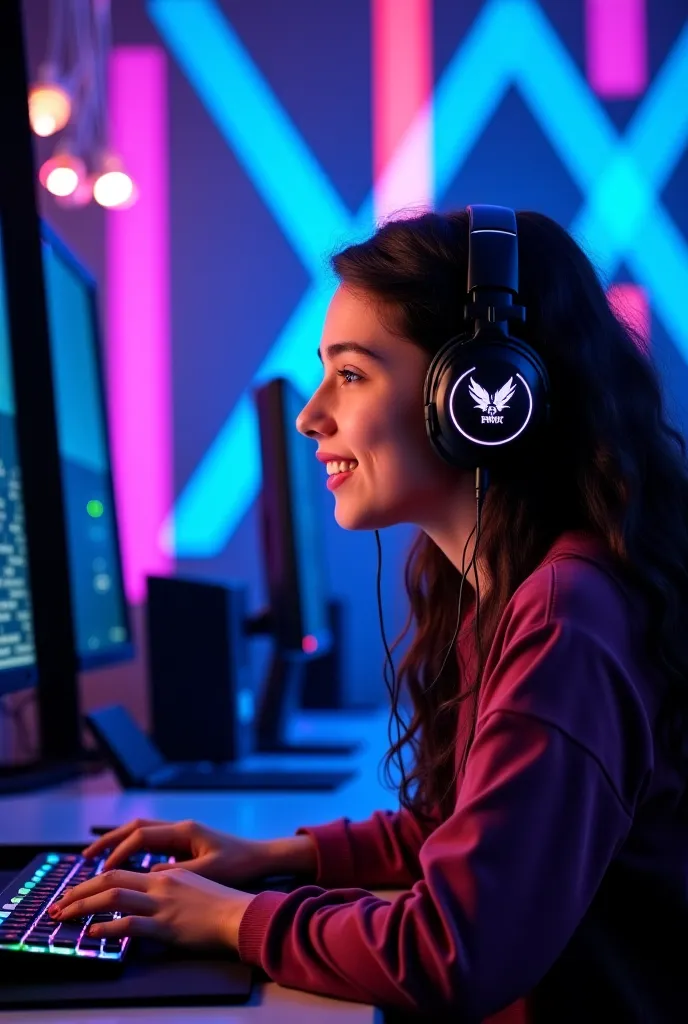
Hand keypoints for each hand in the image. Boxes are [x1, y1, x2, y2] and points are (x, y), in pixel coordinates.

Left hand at [49, 867, 255, 949]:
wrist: (240, 914)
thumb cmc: (221, 902)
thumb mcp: (193, 882)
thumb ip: (169, 880)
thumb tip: (149, 883)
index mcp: (166, 873)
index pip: (121, 869)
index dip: (94, 878)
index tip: (77, 890)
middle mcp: (160, 882)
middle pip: (110, 878)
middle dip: (80, 891)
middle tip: (60, 904)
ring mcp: (162, 903)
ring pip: (113, 896)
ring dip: (84, 906)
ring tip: (65, 916)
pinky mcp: (166, 925)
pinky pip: (129, 924)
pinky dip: (107, 928)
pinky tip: (94, 934)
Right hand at [81, 818, 271, 885]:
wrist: (260, 858)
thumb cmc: (238, 866)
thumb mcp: (208, 872)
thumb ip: (178, 873)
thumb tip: (148, 877)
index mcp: (185, 831)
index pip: (142, 837)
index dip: (120, 852)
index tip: (105, 870)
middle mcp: (180, 827)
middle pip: (136, 828)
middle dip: (109, 840)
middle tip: (86, 857)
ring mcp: (182, 833)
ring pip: (142, 832)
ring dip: (119, 843)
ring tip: (96, 858)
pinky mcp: (184, 842)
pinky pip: (151, 841)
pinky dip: (132, 849)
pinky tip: (123, 865)